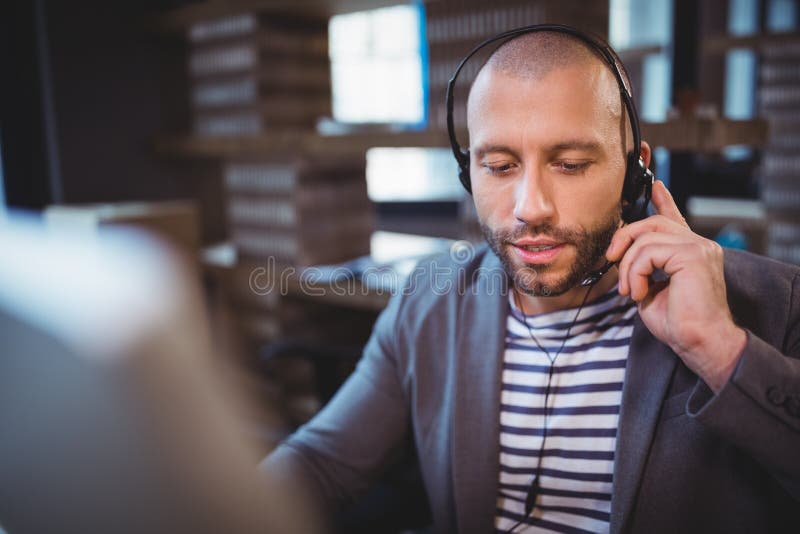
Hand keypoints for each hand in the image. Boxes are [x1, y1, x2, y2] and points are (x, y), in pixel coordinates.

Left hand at [605, 180, 746, 392]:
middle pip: (651, 223)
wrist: (699, 342)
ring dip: (627, 267)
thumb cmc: (678, 324)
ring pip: (645, 239)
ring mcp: (698, 247)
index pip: (674, 219)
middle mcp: (698, 245)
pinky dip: (635, 273)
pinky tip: (639, 293)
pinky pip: (648, 252)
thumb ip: (642, 268)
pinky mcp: (693, 255)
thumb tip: (622, 256)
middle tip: (611, 260)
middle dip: (624, 238)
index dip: (663, 201)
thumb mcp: (651, 290)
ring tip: (630, 291)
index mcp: (690, 252)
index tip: (655, 185)